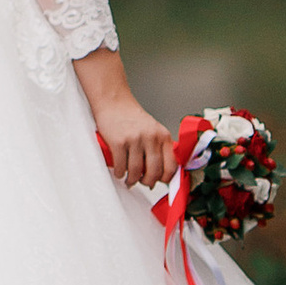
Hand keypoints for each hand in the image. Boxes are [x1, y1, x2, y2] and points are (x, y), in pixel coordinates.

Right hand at [75, 54, 174, 190]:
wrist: (114, 102)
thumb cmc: (132, 117)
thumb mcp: (153, 130)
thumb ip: (159, 148)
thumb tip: (160, 173)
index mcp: (163, 136)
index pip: (171, 166)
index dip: (166, 179)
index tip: (160, 181)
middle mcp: (151, 137)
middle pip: (154, 172)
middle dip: (148, 182)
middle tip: (143, 182)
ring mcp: (135, 140)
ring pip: (136, 172)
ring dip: (132, 180)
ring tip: (130, 179)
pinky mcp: (119, 142)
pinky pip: (121, 166)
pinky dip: (120, 173)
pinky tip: (120, 172)